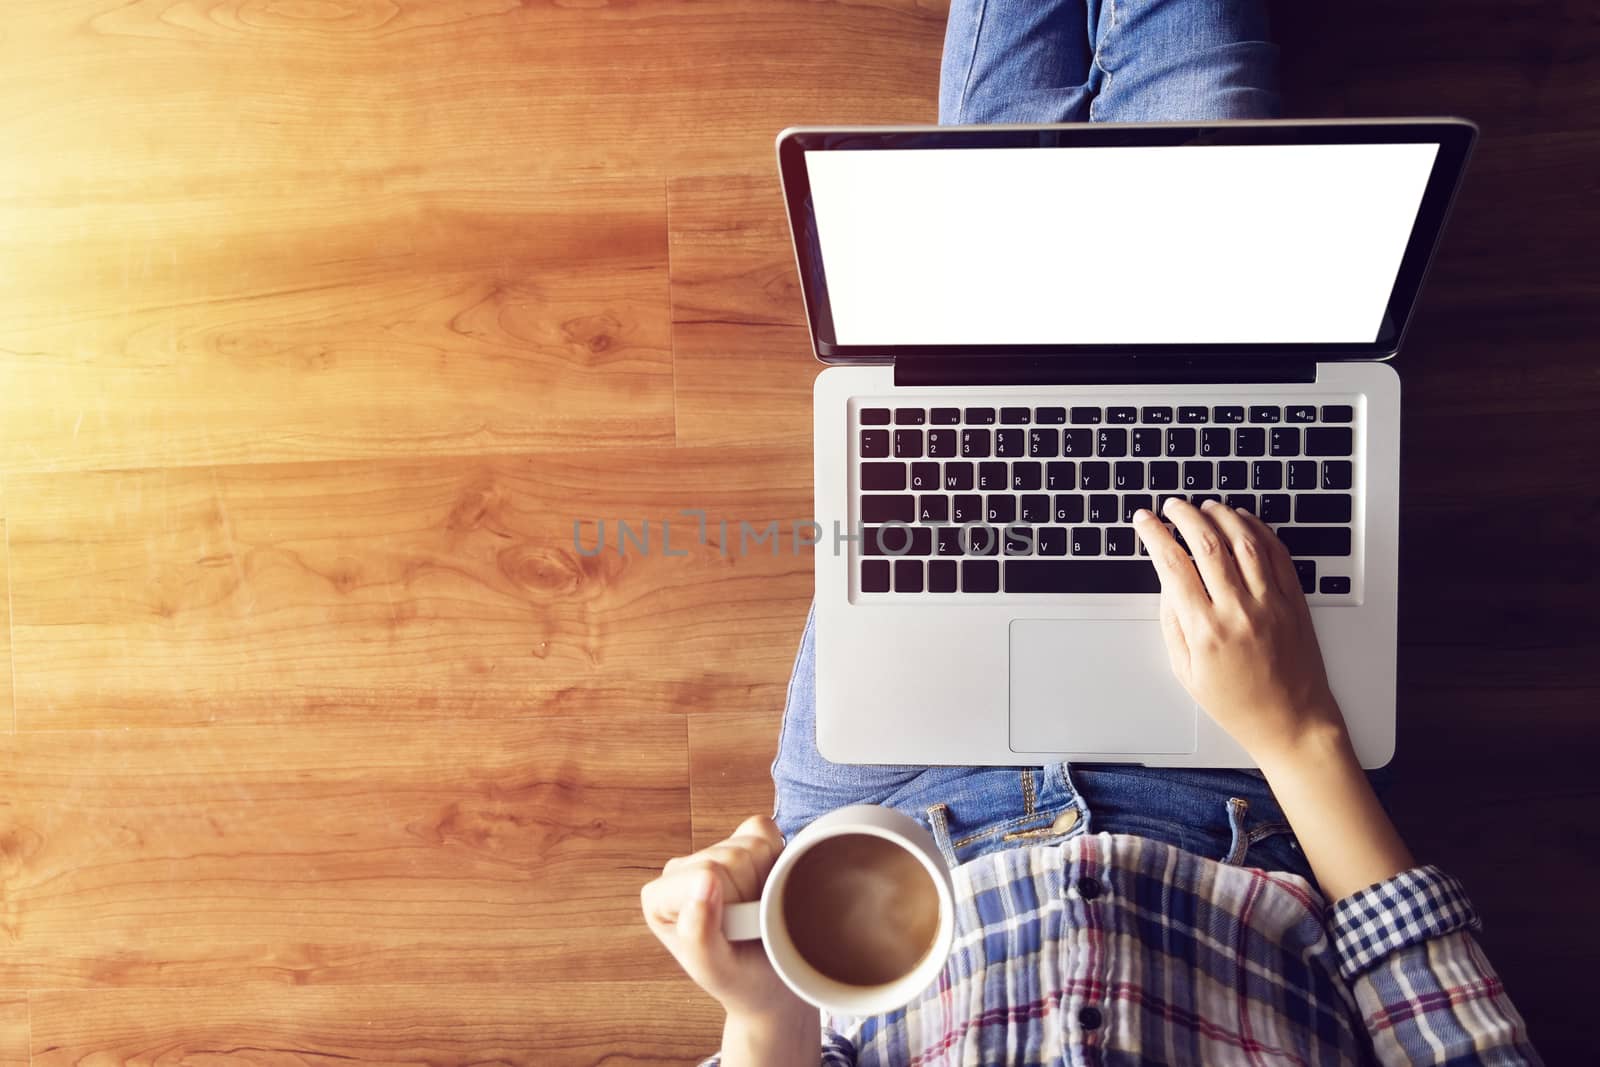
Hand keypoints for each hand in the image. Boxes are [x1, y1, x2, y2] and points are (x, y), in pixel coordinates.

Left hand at [640, 815, 811, 1026]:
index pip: (708, 871)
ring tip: (759, 912)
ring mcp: (710, 853)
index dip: (736, 902)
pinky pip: (764, 829)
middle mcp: (681, 870)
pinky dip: (777, 855)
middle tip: (752, 926)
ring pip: (752, 844)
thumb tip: (705, 878)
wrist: (771, 982)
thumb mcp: (716, 970)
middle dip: (753, 892)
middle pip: (733, 856)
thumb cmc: (740, 979)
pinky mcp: (738, 842)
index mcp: (660, 897)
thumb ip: (699, 934)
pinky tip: (768, 886)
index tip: (736, 932)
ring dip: (767, 880)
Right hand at [1131, 499, 1347, 762]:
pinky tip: (1242, 521)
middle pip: (1206, 543)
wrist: (1292, 722)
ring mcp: (1269, 602)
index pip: (1172, 565)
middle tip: (1172, 506)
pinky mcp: (1293, 600)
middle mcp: (1238, 610)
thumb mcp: (1186, 672)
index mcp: (1205, 630)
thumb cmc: (1238, 704)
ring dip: (1220, 515)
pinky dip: (1257, 529)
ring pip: (1243, 539)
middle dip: (1184, 516)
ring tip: (1205, 507)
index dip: (1154, 535)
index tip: (1144, 520)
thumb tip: (1167, 583)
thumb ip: (1172, 624)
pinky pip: (1276, 552)